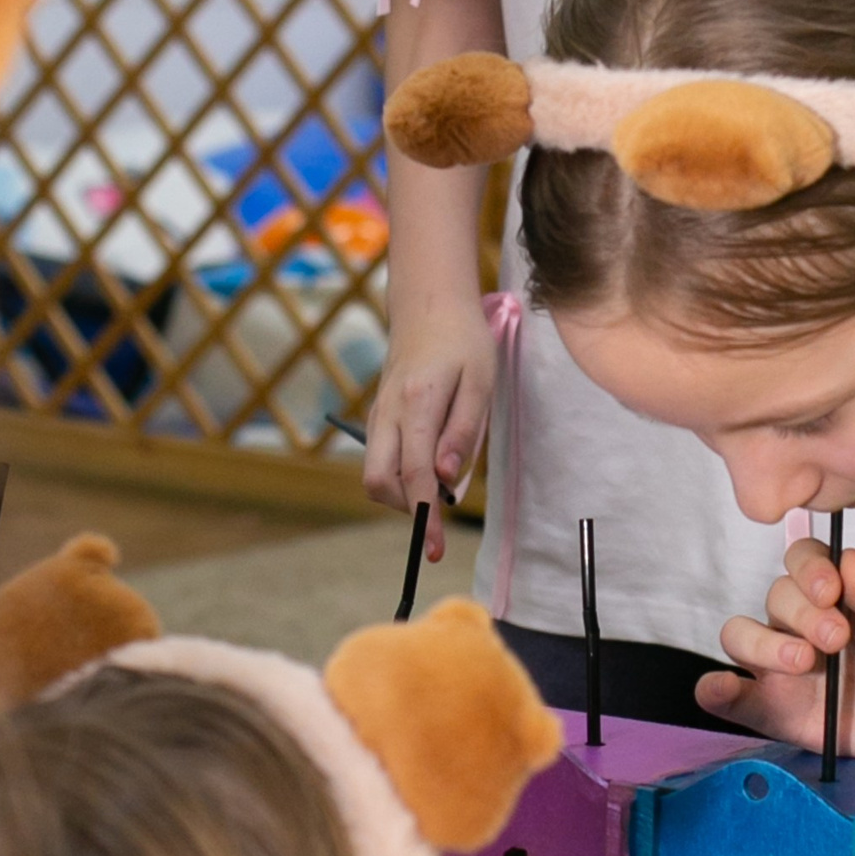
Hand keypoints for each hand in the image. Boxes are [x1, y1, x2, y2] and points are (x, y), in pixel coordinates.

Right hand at [365, 293, 496, 547]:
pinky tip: (426, 468)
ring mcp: (378, 415)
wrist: (429, 307)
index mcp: (418, 405)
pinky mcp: (377, 416)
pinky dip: (397, 476)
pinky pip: (379, 459)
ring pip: (373, 474)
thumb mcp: (480, 384)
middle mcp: (388, 413)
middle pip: (378, 482)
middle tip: (438, 512)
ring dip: (401, 493)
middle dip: (405, 509)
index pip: (414, 475)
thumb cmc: (464, 343)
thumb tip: (446, 480)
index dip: (424, 516)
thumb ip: (463, 433)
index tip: (434, 548)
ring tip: (438, 485)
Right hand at [696, 538, 854, 758]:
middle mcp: (799, 622)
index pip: (801, 559)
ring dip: (762, 644)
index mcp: (834, 592)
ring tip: (803, 662)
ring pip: (740, 636)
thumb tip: (849, 561)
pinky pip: (731, 696)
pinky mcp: (773, 709)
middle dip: (801, 614)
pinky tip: (721, 687)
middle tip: (837, 639)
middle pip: (774, 597)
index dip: (808, 568)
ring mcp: (780, 665)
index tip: (831, 590)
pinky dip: (716, 690)